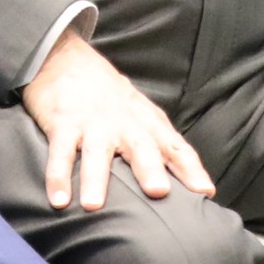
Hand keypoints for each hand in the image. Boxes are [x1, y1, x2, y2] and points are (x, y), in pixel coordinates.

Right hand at [21, 29, 212, 211]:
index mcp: (147, 122)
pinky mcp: (63, 122)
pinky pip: (60, 151)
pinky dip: (57, 176)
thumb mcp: (140, 113)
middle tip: (158, 192)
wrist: (65, 57)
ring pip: (96, 151)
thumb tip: (190, 182)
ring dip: (96, 179)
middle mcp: (124, 122)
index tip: (205, 191)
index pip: (174, 146)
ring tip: (93, 206)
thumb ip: (160, 145)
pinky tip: (58, 200)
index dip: (190, 169)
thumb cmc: (108, 96)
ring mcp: (92, 122)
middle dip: (150, 168)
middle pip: (140, 146)